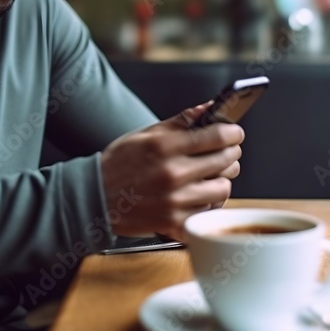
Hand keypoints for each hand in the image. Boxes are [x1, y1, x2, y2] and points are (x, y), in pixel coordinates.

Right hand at [100, 103, 244, 240]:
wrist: (94, 198)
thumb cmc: (119, 165)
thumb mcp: (146, 135)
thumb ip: (181, 121)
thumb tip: (210, 107)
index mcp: (165, 147)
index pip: (217, 135)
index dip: (233, 132)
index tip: (235, 133)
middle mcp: (172, 174)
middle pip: (226, 161)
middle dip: (231, 153)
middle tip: (226, 152)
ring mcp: (174, 201)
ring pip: (223, 189)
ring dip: (221, 180)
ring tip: (210, 176)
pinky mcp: (174, 223)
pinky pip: (209, 213)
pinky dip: (207, 205)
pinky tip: (198, 197)